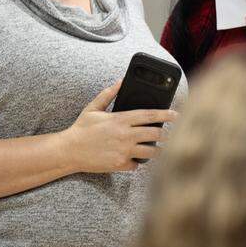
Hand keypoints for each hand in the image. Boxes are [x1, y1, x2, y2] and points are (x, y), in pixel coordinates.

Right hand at [59, 81, 178, 172]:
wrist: (69, 151)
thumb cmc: (81, 129)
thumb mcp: (93, 107)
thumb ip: (109, 93)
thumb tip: (121, 81)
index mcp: (121, 119)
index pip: (150, 115)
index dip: (166, 114)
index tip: (176, 114)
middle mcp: (125, 135)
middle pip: (156, 134)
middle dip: (167, 134)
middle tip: (172, 134)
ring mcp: (124, 151)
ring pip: (152, 152)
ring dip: (158, 150)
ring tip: (161, 148)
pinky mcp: (120, 165)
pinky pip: (137, 164)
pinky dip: (138, 161)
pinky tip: (135, 158)